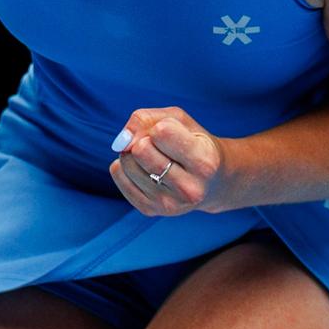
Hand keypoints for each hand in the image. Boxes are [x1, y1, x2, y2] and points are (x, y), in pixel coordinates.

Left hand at [107, 106, 230, 216]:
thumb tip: (121, 141)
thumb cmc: (193, 143)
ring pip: (126, 163)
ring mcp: (169, 204)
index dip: (160, 126)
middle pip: (140, 150)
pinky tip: (143, 169)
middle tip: (159, 146)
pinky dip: (124, 166)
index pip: (161, 132)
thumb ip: (147, 119)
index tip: (172, 133)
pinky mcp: (150, 210)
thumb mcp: (180, 121)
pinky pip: (118, 176)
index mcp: (204, 162)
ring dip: (132, 153)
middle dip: (143, 140)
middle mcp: (189, 189)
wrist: (211, 182)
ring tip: (153, 157)